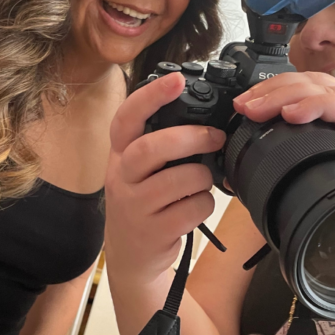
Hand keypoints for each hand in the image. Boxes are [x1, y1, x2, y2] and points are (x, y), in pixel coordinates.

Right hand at [104, 71, 225, 285]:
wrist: (131, 256)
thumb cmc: (146, 202)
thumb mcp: (143, 170)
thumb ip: (162, 145)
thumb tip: (208, 122)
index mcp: (120, 154)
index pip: (126, 118)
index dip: (150, 96)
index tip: (176, 79)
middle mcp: (121, 177)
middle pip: (150, 148)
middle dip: (188, 137)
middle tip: (215, 136)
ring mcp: (134, 206)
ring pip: (177, 180)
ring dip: (201, 176)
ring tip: (204, 178)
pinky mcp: (152, 231)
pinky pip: (190, 209)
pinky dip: (204, 204)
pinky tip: (198, 204)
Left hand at [233, 72, 334, 186]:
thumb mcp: (322, 175)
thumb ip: (292, 167)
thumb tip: (247, 170)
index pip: (300, 88)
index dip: (269, 91)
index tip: (243, 106)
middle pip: (306, 82)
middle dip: (269, 91)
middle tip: (244, 106)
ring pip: (320, 88)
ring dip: (284, 95)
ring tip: (260, 109)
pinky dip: (316, 105)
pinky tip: (294, 114)